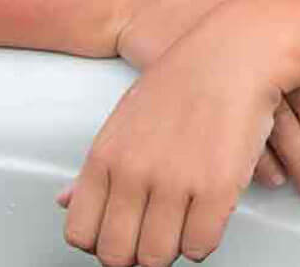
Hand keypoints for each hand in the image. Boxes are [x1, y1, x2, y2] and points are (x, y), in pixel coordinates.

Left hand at [58, 28, 278, 266]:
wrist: (236, 53)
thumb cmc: (184, 82)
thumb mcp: (124, 121)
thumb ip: (96, 168)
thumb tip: (63, 201)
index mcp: (104, 158)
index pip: (82, 233)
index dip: (103, 242)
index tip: (123, 234)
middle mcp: (133, 174)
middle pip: (118, 254)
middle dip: (136, 253)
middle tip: (154, 238)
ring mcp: (175, 183)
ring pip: (159, 257)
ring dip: (172, 249)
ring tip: (183, 226)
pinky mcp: (217, 188)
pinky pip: (201, 245)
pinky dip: (204, 242)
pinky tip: (207, 220)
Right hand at [115, 0, 299, 201]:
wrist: (154, 0)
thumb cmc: (213, 4)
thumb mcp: (264, 7)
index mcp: (286, 25)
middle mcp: (264, 50)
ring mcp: (231, 74)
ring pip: (278, 128)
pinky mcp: (201, 99)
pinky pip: (238, 141)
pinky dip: (261, 164)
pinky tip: (275, 181)